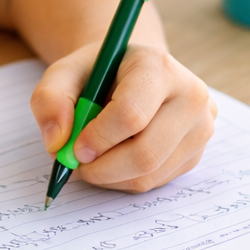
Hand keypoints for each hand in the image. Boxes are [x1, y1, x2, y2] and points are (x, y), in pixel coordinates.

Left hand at [30, 43, 216, 192]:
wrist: (128, 73)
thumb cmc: (96, 73)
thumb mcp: (64, 73)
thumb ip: (50, 99)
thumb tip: (57, 142)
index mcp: (158, 66)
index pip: (131, 114)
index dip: (98, 138)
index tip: (74, 148)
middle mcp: (190, 96)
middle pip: (146, 153)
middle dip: (102, 167)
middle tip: (76, 164)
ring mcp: (200, 127)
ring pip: (150, 174)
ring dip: (110, 177)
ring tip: (90, 159)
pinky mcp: (196, 153)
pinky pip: (156, 182)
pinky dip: (124, 180)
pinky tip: (111, 159)